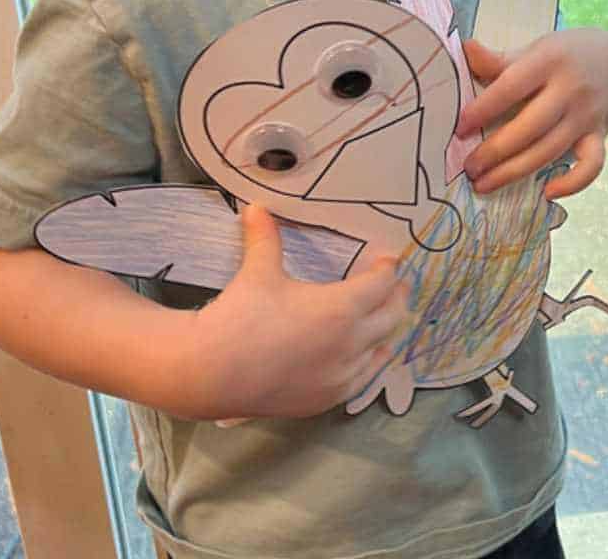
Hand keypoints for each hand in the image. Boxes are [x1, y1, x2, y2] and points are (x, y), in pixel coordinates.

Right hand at [185, 205, 406, 419]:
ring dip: (386, 331)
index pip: (382, 284)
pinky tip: (363, 355)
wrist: (210, 373)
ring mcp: (341, 376)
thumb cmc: (241, 317)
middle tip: (396, 284)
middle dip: (397, 296)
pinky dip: (369, 362)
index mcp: (342, 308)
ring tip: (383, 317)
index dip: (388, 269)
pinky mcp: (326, 399)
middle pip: (393, 316)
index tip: (388, 260)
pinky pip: (363, 379)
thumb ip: (265, 237)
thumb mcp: (258, 271)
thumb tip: (257, 207)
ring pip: (382, 350)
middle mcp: (351, 343)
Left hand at [457, 27, 607, 199]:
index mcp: (549, 60)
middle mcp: (571, 89)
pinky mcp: (600, 135)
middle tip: (469, 167)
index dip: (484, 109)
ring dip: (515, 172)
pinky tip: (546, 192)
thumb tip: (465, 50)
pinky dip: (572, 183)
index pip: (512, 87)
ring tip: (484, 184)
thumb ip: (500, 60)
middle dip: (495, 151)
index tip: (460, 129)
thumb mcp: (535, 49)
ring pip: (550, 150)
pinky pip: (591, 166)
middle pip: (530, 126)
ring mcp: (588, 115)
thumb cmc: (562, 55)